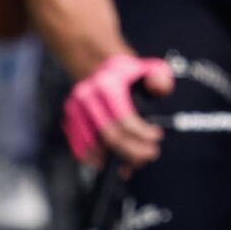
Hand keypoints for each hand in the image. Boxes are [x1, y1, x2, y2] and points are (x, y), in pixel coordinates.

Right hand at [63, 51, 175, 170]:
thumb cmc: (128, 73)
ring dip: (115, 157)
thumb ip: (161, 78)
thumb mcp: (151, 68)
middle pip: (110, 134)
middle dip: (132, 150)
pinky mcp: (69, 117)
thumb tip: (156, 87)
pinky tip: (107, 163)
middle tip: (149, 155)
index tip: (156, 137)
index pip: (124, 117)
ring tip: (133, 162)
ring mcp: (75, 107)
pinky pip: (79, 144)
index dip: (142, 133)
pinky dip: (93, 158)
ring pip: (94, 144)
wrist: (100, 66)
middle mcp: (87, 95)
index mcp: (108, 84)